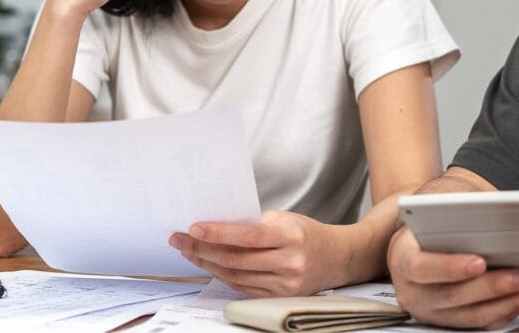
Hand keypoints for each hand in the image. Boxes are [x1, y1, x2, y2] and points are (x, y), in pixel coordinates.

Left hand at [169, 211, 345, 296]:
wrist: (337, 258)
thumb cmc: (307, 233)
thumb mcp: (286, 219)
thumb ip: (255, 224)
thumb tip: (216, 226)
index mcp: (292, 236)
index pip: (248, 236)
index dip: (218, 233)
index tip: (195, 228)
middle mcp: (289, 262)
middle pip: (237, 259)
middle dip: (204, 249)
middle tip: (182, 240)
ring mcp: (285, 284)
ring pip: (236, 276)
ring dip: (208, 264)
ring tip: (190, 252)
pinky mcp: (279, 298)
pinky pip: (243, 287)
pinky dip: (224, 276)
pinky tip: (210, 265)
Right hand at [387, 227, 518, 329]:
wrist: (413, 249)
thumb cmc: (427, 230)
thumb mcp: (431, 216)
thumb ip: (454, 217)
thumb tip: (492, 214)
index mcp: (403, 260)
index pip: (423, 268)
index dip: (452, 267)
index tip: (480, 262)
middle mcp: (413, 292)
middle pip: (454, 295)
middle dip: (493, 286)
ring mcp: (432, 312)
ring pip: (472, 315)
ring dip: (508, 302)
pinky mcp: (450, 322)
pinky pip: (481, 324)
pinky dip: (506, 311)